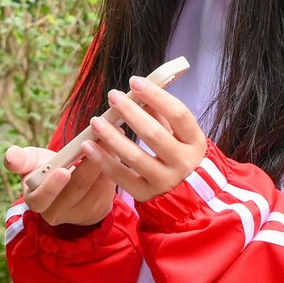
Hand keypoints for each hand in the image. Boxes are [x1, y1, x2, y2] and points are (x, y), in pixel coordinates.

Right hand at [4, 145, 115, 227]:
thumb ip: (19, 159)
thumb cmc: (44, 168)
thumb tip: (10, 156)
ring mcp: (78, 215)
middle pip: (75, 190)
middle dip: (88, 166)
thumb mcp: (30, 162)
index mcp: (35, 200)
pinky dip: (113, 168)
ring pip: (95, 188)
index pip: (39, 198)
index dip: (51, 187)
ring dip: (105, 162)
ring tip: (110, 139)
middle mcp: (55, 213)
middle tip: (97, 143)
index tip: (64, 171)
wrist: (66, 183)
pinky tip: (115, 151)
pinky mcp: (97, 211)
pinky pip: (108, 190)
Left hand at [78, 75, 208, 201]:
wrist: (191, 201)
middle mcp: (183, 162)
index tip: (135, 81)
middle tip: (112, 96)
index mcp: (195, 142)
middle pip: (154, 134)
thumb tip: (141, 94)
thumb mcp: (182, 138)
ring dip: (112, 137)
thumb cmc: (183, 159)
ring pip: (135, 156)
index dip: (157, 96)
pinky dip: (103, 161)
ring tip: (96, 121)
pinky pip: (121, 177)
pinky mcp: (147, 195)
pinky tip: (88, 146)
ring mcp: (165, 181)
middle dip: (130, 113)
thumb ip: (163, 117)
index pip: (178, 114)